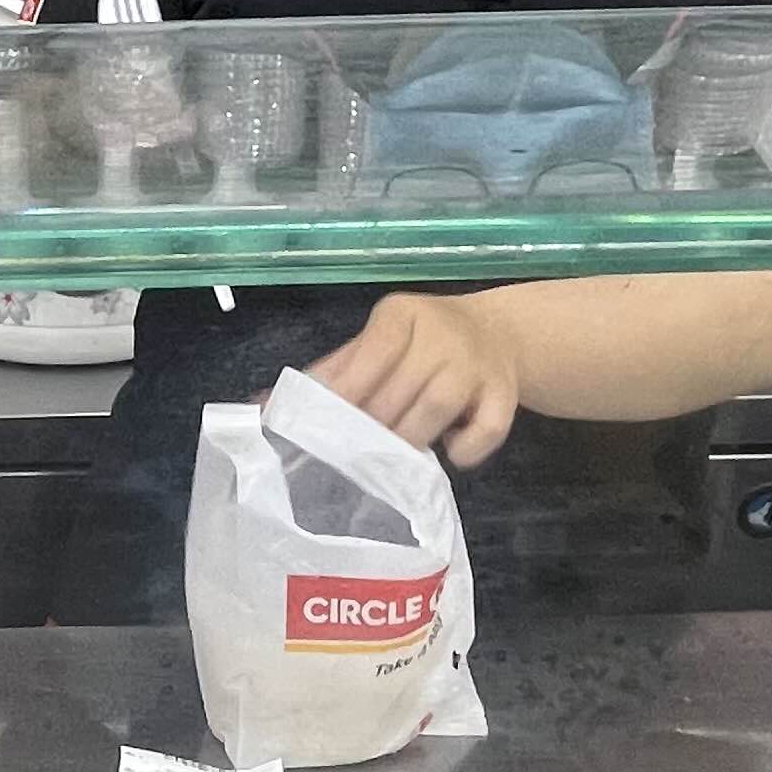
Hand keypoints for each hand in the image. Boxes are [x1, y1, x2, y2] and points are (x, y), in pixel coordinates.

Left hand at [310, 294, 522, 466]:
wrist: (497, 332)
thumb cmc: (419, 343)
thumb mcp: (376, 342)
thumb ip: (330, 372)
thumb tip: (265, 405)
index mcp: (404, 314)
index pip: (372, 353)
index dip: (346, 393)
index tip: (326, 425)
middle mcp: (443, 334)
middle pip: (399, 389)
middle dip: (372, 428)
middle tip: (355, 452)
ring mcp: (478, 364)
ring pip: (437, 408)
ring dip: (409, 440)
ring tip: (394, 457)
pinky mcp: (506, 395)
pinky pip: (486, 431)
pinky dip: (464, 450)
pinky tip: (448, 451)